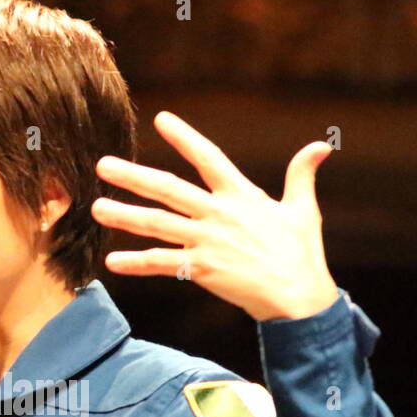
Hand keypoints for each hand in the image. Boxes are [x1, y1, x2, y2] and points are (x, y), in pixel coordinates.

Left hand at [92, 110, 338, 321]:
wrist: (298, 298)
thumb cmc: (302, 255)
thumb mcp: (304, 210)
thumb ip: (302, 174)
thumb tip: (321, 146)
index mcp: (241, 195)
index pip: (208, 157)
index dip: (184, 137)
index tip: (161, 119)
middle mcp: (218, 214)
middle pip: (168, 189)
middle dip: (133, 176)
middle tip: (102, 165)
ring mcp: (207, 241)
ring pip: (157, 224)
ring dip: (124, 215)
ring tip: (96, 208)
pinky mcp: (201, 270)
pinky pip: (162, 264)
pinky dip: (136, 264)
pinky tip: (112, 263)